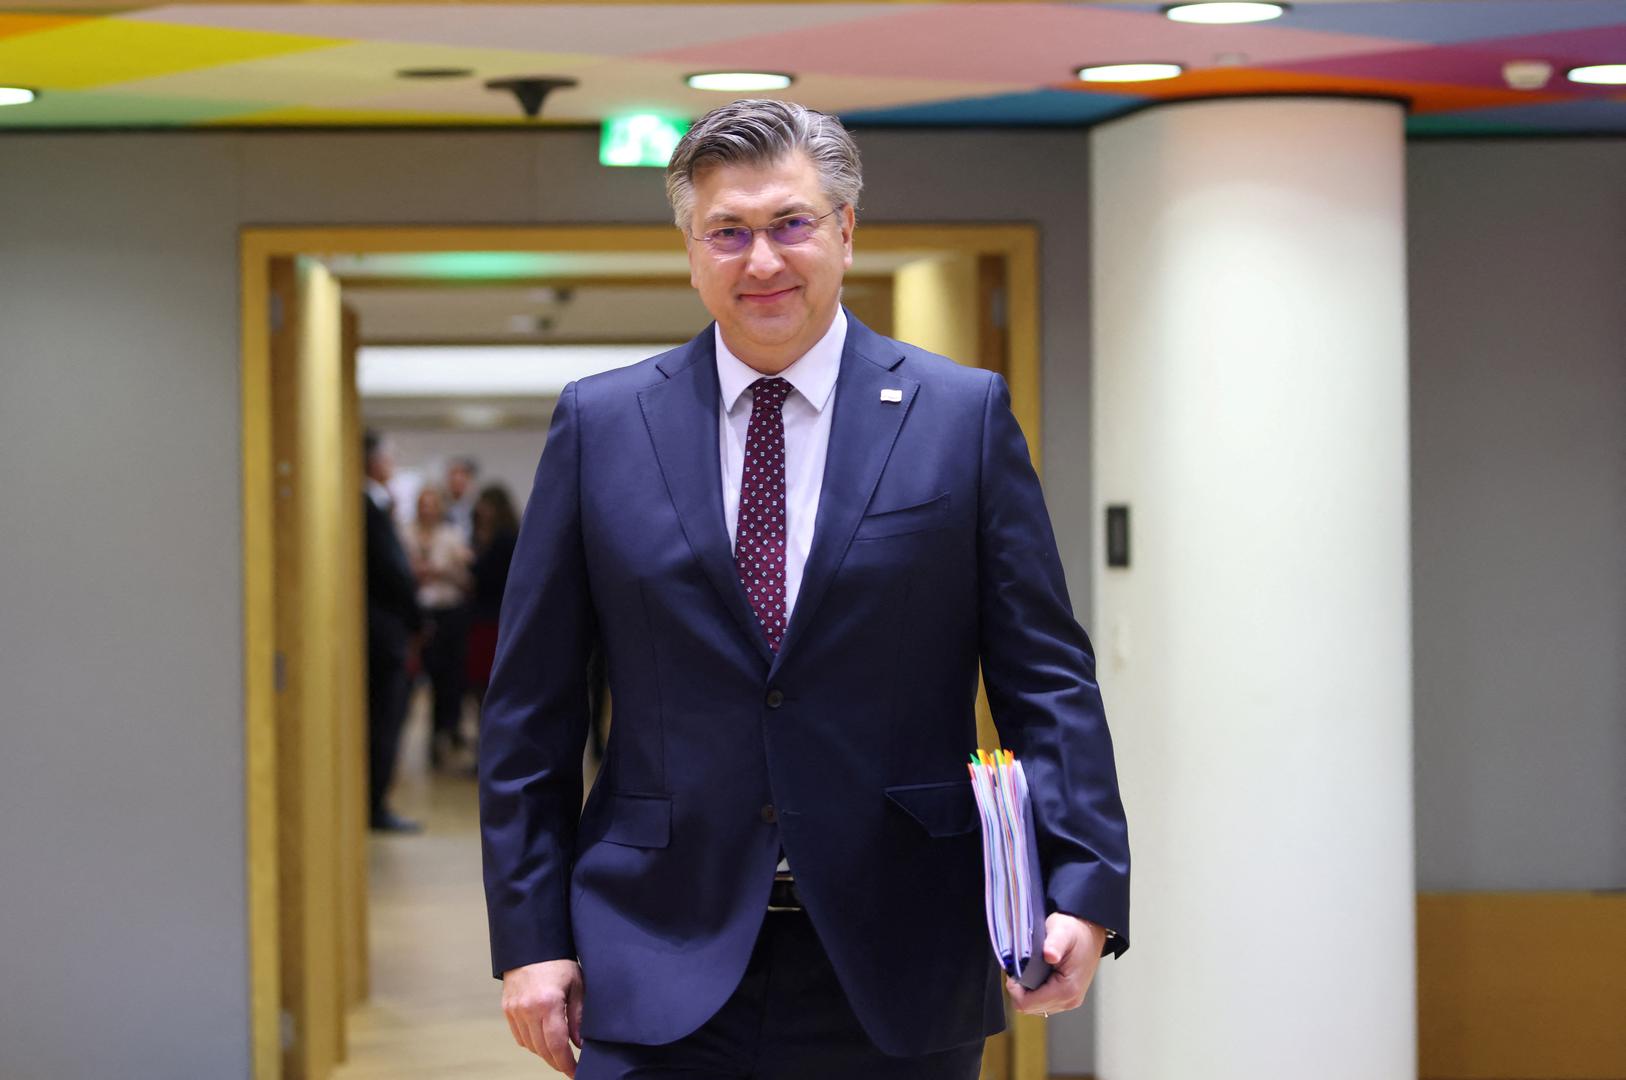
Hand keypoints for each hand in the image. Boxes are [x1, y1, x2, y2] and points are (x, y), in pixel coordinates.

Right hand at [501, 959, 583, 1075]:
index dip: (566, 1063)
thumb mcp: (576, 985)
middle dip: (556, 1061)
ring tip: (558, 1053)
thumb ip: (577, 1016)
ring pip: (529, 1045)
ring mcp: (515, 1010)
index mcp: (548, 1003)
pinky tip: (542, 1040)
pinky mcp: (507, 1009)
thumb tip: (579, 1043)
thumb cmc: (558, 962)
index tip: (574, 1072)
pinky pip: (519, 1036)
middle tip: (569, 1067)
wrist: (531, 944)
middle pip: (542, 1049)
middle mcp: (528, 1009)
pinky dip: (531, 1042)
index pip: (557, 1044)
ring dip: (544, 1053)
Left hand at [1005, 913, 1106, 1017]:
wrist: (1090, 932)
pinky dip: (1034, 990)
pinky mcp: (1066, 998)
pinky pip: (1042, 1002)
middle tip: (1021, 967)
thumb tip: (1049, 955)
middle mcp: (1069, 1000)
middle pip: (1029, 1007)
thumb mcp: (1062, 931)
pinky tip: (1036, 974)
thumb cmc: (1075, 931)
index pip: (1026, 1004)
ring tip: (1029, 969)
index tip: (1014, 970)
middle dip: (1020, 989)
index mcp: (1067, 990)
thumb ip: (1054, 943)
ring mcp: (1068, 1001)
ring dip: (1027, 990)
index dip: (1014, 988)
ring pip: (1034, 1006)